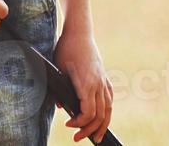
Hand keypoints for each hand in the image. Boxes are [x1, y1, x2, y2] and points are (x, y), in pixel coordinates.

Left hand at [52, 28, 112, 142]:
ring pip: (108, 110)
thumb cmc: (66, 49)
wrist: (79, 33)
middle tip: (77, 138)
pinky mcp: (105, 78)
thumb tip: (61, 107)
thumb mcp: (58, 68)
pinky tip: (102, 118)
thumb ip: (60, 89)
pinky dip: (106, 112)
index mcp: (87, 83)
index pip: (88, 112)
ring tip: (96, 138)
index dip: (79, 123)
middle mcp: (98, 84)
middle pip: (99, 115)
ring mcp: (103, 81)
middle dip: (89, 130)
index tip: (68, 125)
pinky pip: (109, 99)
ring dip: (102, 126)